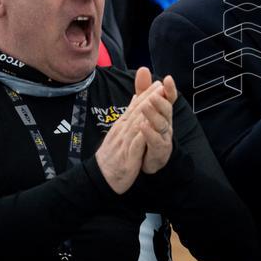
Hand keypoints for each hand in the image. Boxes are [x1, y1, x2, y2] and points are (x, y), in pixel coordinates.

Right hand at [94, 76, 146, 193]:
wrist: (100, 177)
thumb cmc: (112, 154)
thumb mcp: (119, 133)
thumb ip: (128, 116)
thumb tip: (135, 99)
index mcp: (121, 126)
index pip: (135, 107)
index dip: (146, 95)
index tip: (157, 83)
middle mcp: (122, 131)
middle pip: (137, 112)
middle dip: (149, 98)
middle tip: (160, 85)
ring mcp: (124, 143)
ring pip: (136, 124)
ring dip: (147, 112)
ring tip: (157, 101)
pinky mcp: (127, 157)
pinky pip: (136, 144)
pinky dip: (142, 135)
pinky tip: (149, 127)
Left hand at [131, 66, 177, 174]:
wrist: (146, 158)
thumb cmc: (148, 131)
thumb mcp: (144, 107)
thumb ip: (144, 90)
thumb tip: (143, 69)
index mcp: (163, 112)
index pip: (169, 98)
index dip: (170, 89)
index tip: (167, 79)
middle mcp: (166, 123)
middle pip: (167, 110)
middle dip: (161, 101)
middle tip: (153, 94)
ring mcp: (164, 136)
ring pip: (162, 125)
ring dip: (154, 115)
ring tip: (145, 106)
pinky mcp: (160, 150)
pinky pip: (156, 141)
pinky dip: (149, 133)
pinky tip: (142, 126)